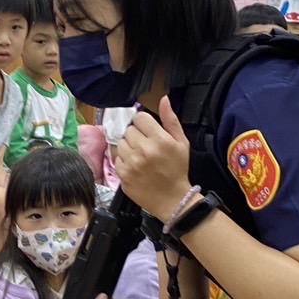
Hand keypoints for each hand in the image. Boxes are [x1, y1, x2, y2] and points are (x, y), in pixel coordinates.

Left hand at [113, 97, 194, 216]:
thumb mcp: (182, 143)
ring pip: (121, 143)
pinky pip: (117, 159)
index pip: (139, 118)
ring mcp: (131, 163)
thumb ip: (171, 120)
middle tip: (146, 147)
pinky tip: (135, 167)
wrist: (172, 199)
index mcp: (159, 139)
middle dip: (137, 136)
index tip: (148, 131)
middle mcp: (144, 149)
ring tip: (140, 157)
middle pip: (129, 130)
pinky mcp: (122, 174)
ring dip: (129, 148)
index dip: (144, 123)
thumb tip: (163, 99)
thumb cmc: (177, 170)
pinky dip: (124, 162)